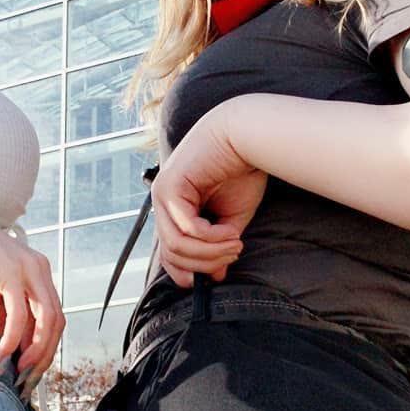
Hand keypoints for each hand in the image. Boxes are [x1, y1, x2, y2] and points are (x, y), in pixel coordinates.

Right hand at [0, 213, 63, 379]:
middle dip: (45, 354)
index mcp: (38, 274)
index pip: (54, 317)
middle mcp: (40, 270)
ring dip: (35, 349)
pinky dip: (14, 337)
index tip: (31, 369)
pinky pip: (20, 313)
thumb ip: (3, 319)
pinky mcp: (12, 272)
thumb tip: (12, 350)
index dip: (45, 346)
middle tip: (29, 377)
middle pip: (57, 321)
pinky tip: (3, 351)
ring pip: (47, 319)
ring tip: (19, 369)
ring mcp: (29, 270)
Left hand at [152, 102, 267, 287]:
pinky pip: (187, 228)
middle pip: (173, 255)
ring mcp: (162, 194)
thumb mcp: (230, 219)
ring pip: (177, 246)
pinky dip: (211, 238)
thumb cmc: (240, 171)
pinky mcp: (170, 187)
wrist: (246, 135)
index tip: (219, 275)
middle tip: (233, 257)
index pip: (169, 254)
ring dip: (211, 253)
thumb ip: (219, 245)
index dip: (191, 273)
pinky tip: (231, 234)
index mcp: (174, 210)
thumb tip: (217, 275)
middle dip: (206, 265)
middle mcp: (163, 203)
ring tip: (235, 245)